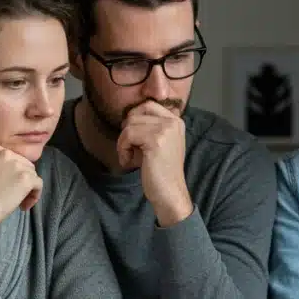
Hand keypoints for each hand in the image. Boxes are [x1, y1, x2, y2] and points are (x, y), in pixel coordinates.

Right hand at [0, 144, 42, 243]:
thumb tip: (14, 169)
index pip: (14, 159)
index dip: (14, 173)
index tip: (8, 186)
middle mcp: (7, 153)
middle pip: (26, 166)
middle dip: (23, 181)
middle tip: (14, 196)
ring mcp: (18, 165)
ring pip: (33, 175)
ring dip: (28, 190)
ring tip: (18, 203)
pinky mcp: (27, 178)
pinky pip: (39, 185)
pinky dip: (35, 196)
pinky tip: (24, 206)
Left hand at [117, 101, 191, 226]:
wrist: (169, 192)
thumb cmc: (160, 170)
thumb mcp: (160, 142)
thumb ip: (150, 126)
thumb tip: (127, 115)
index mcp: (176, 120)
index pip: (147, 105)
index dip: (134, 119)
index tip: (134, 139)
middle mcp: (174, 121)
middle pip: (136, 113)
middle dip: (127, 131)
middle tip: (130, 148)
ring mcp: (166, 129)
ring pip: (129, 124)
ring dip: (123, 142)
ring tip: (129, 157)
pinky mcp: (156, 140)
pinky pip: (128, 135)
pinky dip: (123, 149)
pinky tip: (129, 161)